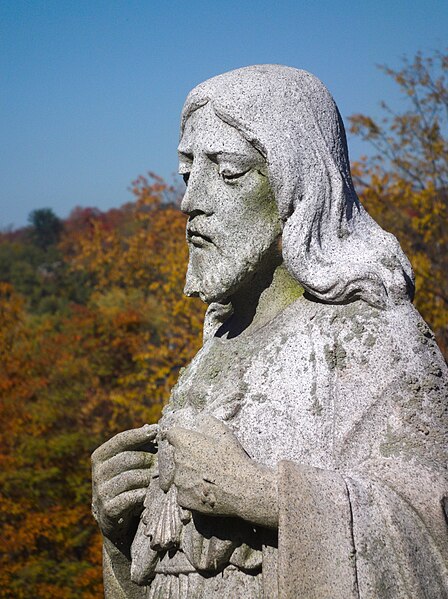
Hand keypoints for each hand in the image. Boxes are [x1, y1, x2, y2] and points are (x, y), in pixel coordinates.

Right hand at [91, 424, 157, 544]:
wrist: (118, 523)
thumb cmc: (128, 487)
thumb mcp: (129, 466)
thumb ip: (137, 448)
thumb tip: (152, 428)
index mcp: (100, 457)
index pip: (120, 440)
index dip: (138, 434)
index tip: (156, 429)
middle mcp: (97, 473)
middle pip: (127, 458)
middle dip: (149, 458)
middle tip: (164, 460)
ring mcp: (100, 492)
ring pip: (130, 478)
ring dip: (148, 477)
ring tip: (160, 477)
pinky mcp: (107, 510)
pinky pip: (130, 497)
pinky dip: (143, 494)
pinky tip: (150, 493)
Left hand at [166, 415, 277, 527]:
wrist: (243, 488)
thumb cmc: (234, 457)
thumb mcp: (223, 432)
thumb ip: (207, 422)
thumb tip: (199, 420)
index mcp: (184, 442)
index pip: (172, 434)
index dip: (181, 436)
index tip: (189, 441)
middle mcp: (177, 460)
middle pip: (178, 456)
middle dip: (189, 458)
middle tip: (208, 462)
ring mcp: (179, 482)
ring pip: (182, 476)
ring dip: (191, 476)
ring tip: (211, 479)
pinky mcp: (182, 499)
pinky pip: (184, 494)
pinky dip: (193, 493)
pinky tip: (209, 491)